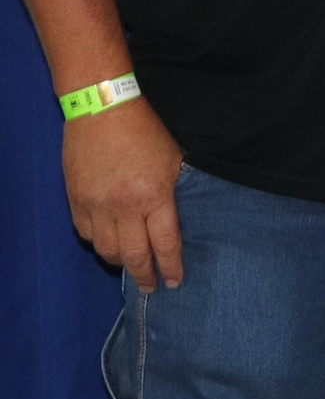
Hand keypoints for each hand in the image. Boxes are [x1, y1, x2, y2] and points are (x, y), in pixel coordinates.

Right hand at [63, 100, 184, 289]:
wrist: (102, 110)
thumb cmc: (145, 133)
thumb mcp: (173, 162)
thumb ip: (172, 194)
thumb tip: (174, 222)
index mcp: (154, 196)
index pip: (164, 244)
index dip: (171, 267)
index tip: (175, 281)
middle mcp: (124, 206)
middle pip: (133, 255)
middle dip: (144, 276)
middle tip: (151, 288)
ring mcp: (96, 205)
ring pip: (106, 249)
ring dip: (120, 262)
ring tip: (132, 266)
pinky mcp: (76, 200)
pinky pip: (86, 234)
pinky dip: (98, 243)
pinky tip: (109, 243)